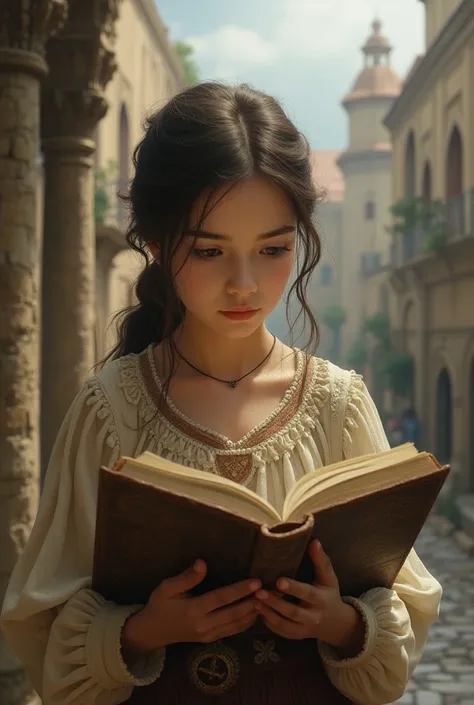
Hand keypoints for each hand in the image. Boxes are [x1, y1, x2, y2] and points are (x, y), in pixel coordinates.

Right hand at [121, 560, 260, 658]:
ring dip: (254, 612)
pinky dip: (247, 622)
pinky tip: (257, 611)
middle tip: (271, 590)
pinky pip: (233, 630)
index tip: (256, 581)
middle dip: (254, 602)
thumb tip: (203, 563)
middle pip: (234, 613)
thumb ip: (186, 577)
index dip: (240, 590)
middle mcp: (204, 625)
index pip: (221, 598)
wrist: (152, 631)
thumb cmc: (160, 604)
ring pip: (237, 624)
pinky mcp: (211, 639)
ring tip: (269, 599)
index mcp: (193, 610)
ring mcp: (209, 635)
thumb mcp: (166, 588)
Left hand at [254, 540, 364, 653]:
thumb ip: (321, 560)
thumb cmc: (329, 594)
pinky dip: (269, 623)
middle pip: (293, 612)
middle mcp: (313, 617)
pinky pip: (281, 632)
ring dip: (269, 613)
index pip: (307, 593)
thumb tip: (314, 541)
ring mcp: (304, 630)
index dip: (293, 588)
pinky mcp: (296, 636)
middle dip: (275, 603)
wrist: (335, 623)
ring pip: (285, 625)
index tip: (278, 580)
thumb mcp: (329, 578)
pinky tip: (258, 612)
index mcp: (321, 599)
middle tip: (259, 592)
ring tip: (254, 601)